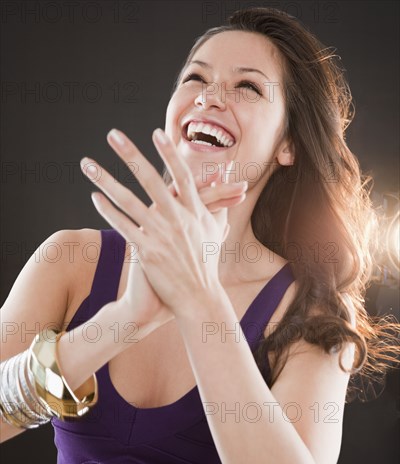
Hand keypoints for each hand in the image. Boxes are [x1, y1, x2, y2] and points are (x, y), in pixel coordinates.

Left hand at [81, 129, 246, 324]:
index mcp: (194, 211)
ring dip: (106, 180)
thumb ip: (219, 200)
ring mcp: (160, 234)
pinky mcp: (146, 251)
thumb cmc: (208, 262)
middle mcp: (177, 218)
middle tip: (112, 134)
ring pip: (128, 200)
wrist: (198, 296)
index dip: (169, 153)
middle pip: (150, 179)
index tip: (155, 133)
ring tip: (87, 164)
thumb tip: (226, 177)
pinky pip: (123, 227)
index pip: (181, 175)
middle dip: (130, 154)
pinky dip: (108, 212)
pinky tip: (94, 198)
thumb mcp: (217, 229)